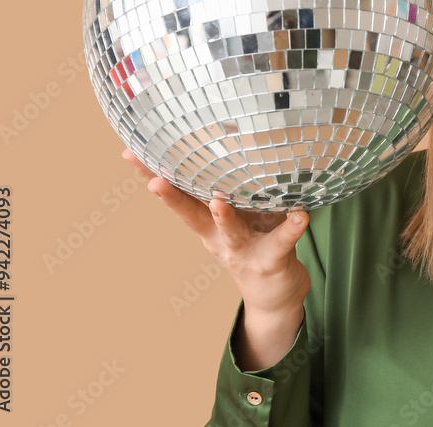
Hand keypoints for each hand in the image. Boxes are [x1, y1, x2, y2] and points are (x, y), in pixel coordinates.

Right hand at [122, 149, 311, 318]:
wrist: (274, 295)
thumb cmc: (255, 241)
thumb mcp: (239, 214)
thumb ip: (233, 185)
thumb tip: (231, 137)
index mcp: (207, 223)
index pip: (180, 195)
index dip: (154, 176)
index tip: (131, 154)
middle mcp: (219, 237)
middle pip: (192, 216)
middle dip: (173, 199)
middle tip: (155, 182)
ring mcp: (243, 251)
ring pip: (231, 232)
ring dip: (224, 216)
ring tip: (219, 201)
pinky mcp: (271, 260)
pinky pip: (282, 242)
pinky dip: (291, 229)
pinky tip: (300, 216)